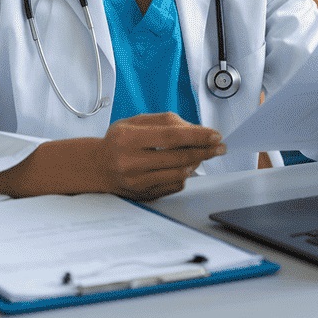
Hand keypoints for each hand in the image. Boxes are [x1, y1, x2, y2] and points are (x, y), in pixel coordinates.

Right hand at [97, 112, 225, 200]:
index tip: (215, 135)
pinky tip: (185, 166)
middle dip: (204, 151)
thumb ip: (165, 121)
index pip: (170, 137)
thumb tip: (195, 129)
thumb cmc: (120, 140)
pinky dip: (185, 175)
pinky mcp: (144, 195)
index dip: (196, 136)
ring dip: (196, 163)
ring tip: (203, 154)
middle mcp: (131, 163)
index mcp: (128, 139)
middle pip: (178, 158)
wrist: (98, 167)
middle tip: (220, 146)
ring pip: (179, 174)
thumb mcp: (136, 122)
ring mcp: (137, 183)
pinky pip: (174, 186)